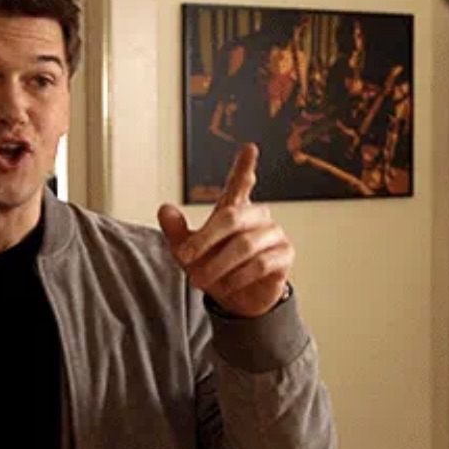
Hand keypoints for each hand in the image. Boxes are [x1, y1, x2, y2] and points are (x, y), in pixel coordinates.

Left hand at [158, 143, 293, 317]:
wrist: (236, 301)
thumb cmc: (213, 268)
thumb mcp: (187, 252)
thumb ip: (176, 231)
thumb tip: (164, 209)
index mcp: (234, 209)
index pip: (239, 184)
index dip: (244, 166)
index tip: (249, 147)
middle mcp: (256, 216)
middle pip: (232, 217)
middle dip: (205, 240)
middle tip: (185, 258)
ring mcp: (273, 234)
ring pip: (245, 245)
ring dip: (218, 265)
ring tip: (199, 281)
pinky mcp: (284, 255)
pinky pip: (260, 264)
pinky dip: (238, 277)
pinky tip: (227, 286)